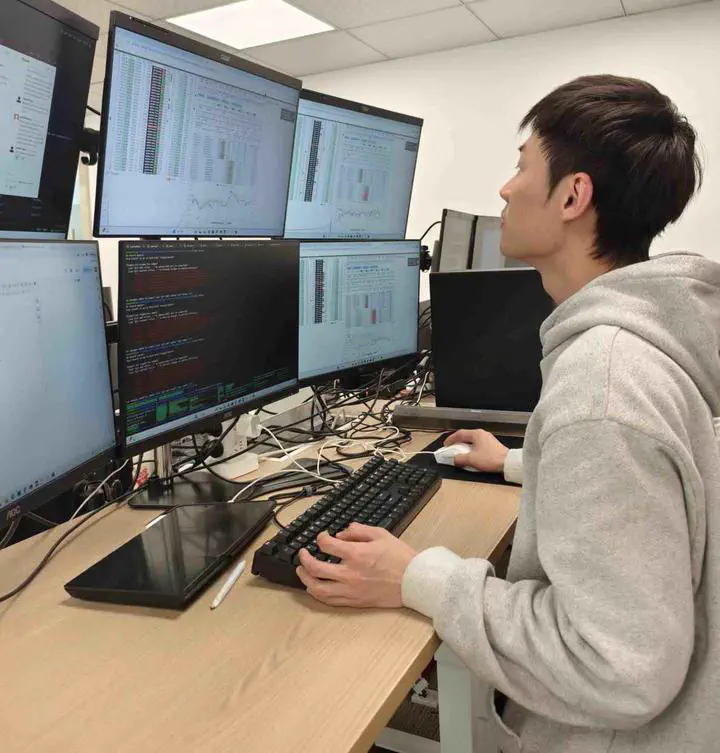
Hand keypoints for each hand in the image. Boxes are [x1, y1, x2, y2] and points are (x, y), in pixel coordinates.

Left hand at [296, 524, 417, 607]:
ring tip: (302, 572)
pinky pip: (330, 600)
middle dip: (304, 560)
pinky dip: (318, 593)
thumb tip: (341, 534)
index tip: (322, 537)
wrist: (414, 581)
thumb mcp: (380, 534)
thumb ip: (358, 531)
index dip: (321, 538)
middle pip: (315, 568)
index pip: (327, 545)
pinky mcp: (354, 601)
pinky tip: (315, 588)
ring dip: (305, 579)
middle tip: (302, 554)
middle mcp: (350, 573)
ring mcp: (351, 590)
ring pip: (318, 589)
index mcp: (356, 554)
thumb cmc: (400, 558)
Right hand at [444, 429, 508, 471]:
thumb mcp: (471, 459)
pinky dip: (471, 449)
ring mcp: (488, 439)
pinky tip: (470, 455)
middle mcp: (482, 434)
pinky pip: (478, 445)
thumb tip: (454, 459)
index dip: (451, 439)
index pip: (460, 434)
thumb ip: (459, 458)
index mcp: (476, 434)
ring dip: (465, 446)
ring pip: (472, 440)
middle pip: (466, 436)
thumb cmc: (491, 458)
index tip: (446, 444)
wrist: (507, 462)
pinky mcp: (492, 445)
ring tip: (460, 452)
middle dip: (457, 442)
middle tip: (451, 448)